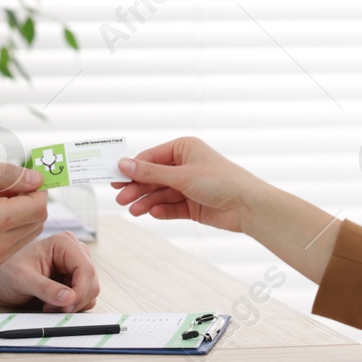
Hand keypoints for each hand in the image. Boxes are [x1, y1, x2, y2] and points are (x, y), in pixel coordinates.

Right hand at [0, 158, 47, 268]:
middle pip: (39, 220)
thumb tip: (37, 179)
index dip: (34, 188)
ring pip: (32, 232)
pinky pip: (19, 242)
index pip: (39, 206)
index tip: (17, 180)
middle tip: (4, 189)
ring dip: (24, 214)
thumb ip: (7, 173)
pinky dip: (14, 227)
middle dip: (29, 200)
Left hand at [0, 232, 100, 312]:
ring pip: (90, 291)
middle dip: (75, 299)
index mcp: (64, 243)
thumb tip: (69, 298)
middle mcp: (74, 252)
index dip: (80, 291)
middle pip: (91, 281)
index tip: (65, 306)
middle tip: (52, 309)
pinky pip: (84, 297)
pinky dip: (71, 306)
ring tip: (49, 306)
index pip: (86, 269)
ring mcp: (75, 267)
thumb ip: (46, 288)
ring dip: (73, 304)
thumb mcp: (23, 280)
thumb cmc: (6, 273)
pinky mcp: (73, 280)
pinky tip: (53, 304)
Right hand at [112, 137, 259, 232]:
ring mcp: (189, 186)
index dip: (132, 169)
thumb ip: (150, 173)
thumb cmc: (220, 181)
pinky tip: (152, 213)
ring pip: (161, 193)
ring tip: (134, 211)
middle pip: (153, 177)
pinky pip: (171, 206)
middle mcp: (185, 165)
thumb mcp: (181, 175)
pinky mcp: (193, 205)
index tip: (114, 179)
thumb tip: (123, 164)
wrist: (248, 206)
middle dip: (138, 188)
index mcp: (184, 148)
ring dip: (147, 201)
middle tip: (121, 199)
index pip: (151, 157)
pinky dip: (161, 210)